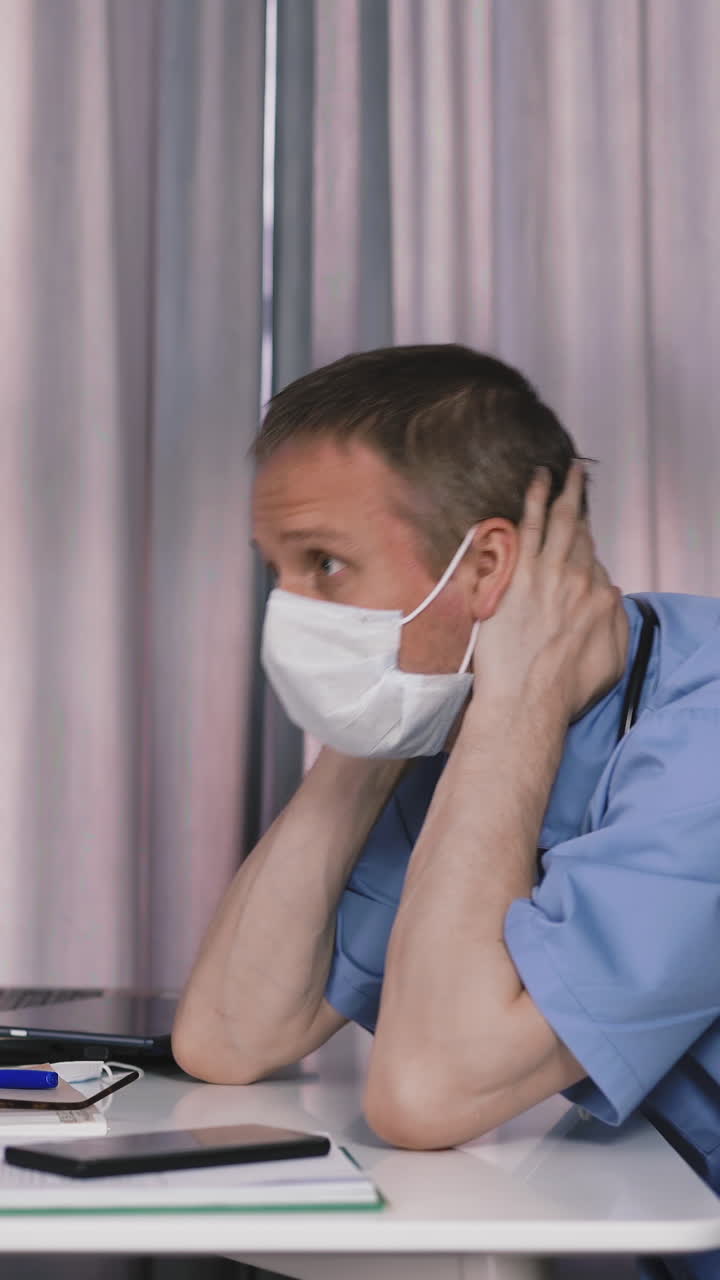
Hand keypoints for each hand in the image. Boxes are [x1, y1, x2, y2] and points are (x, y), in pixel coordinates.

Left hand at [468, 462, 626, 723]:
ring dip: (562, 493)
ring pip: (558, 523)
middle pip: (580, 536)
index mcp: (601, 599)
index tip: (579, 541)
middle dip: (579, 508)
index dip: (586, 551)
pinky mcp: (516, 574)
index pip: (594, 564)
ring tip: (562, 472)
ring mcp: (546, 574)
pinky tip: (536, 483)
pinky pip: (528, 527)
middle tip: (577, 483)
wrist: (527, 700)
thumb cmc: (565, 691)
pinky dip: (534, 501)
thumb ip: (616, 624)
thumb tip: (610, 598)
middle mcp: (578, 579)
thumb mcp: (613, 662)